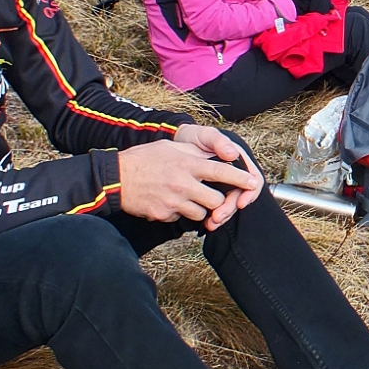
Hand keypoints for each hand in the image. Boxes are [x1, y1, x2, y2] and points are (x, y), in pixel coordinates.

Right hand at [119, 127, 262, 230]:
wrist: (116, 178)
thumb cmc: (144, 160)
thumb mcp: (171, 149)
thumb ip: (194, 155)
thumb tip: (217, 157)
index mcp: (187, 164)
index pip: (221, 172)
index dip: (239, 178)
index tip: (252, 183)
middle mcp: (183, 184)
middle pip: (216, 201)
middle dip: (218, 201)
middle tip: (212, 196)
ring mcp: (173, 202)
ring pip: (201, 214)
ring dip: (199, 209)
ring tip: (187, 197)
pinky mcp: (163, 215)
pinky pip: (181, 219)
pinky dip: (180, 213)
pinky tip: (170, 202)